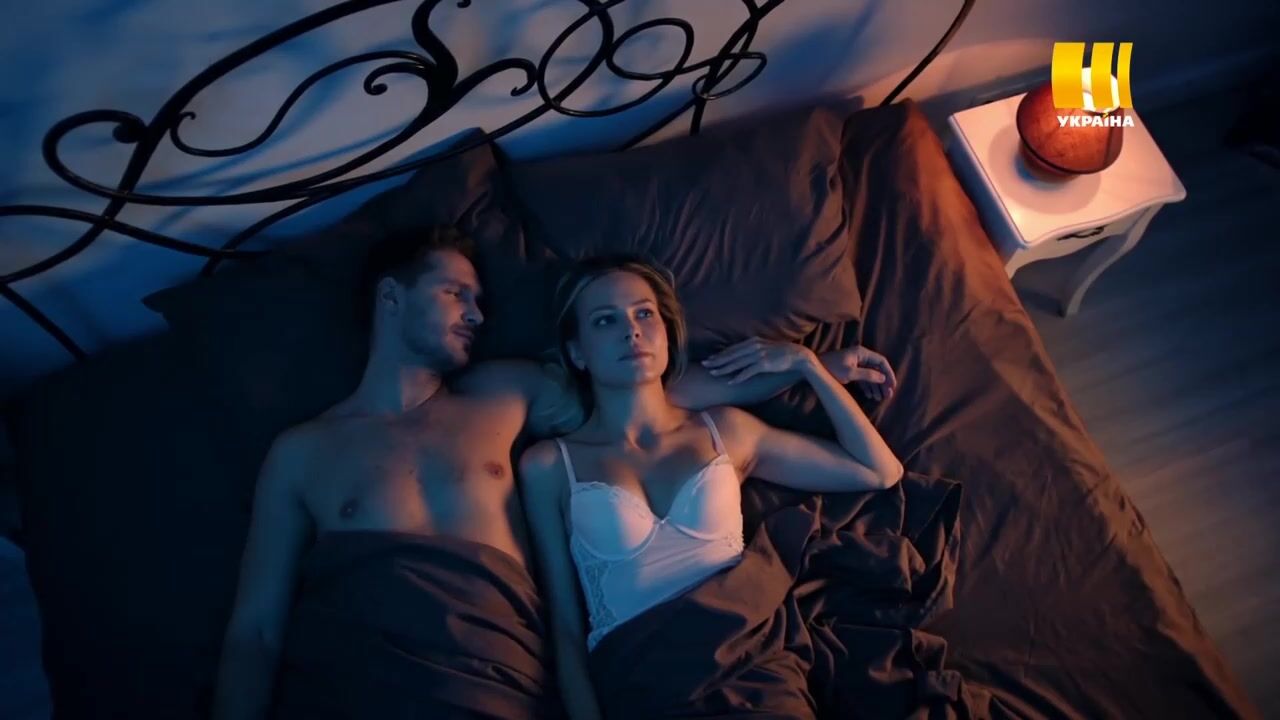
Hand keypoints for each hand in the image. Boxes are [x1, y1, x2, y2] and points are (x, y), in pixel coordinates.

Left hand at [701, 337, 816, 384]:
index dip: (720, 354)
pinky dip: (738, 377)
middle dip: (717, 360)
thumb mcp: (766, 347)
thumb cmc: (783, 353)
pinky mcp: (763, 364)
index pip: (732, 349)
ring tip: (713, 373)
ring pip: (736, 363)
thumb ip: (754, 349)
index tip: (710, 359)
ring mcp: (758, 355)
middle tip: (704, 365)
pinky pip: (747, 372)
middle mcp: (753, 347)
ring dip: (723, 369)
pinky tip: (730, 382)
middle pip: (731, 355)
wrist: (798, 356)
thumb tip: (744, 354)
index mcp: (753, 341)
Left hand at [819, 345, 896, 400]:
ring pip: (871, 375)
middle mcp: (860, 357)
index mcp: (862, 353)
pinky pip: (863, 378)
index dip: (889, 374)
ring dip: (876, 386)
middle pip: (877, 369)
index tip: (892, 386)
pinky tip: (870, 395)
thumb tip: (883, 378)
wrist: (814, 370)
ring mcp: (855, 364)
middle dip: (883, 383)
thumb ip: (867, 375)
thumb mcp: (850, 373)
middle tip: (888, 395)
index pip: (881, 362)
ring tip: (880, 398)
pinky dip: (867, 387)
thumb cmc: (831, 368)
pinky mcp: (850, 371)